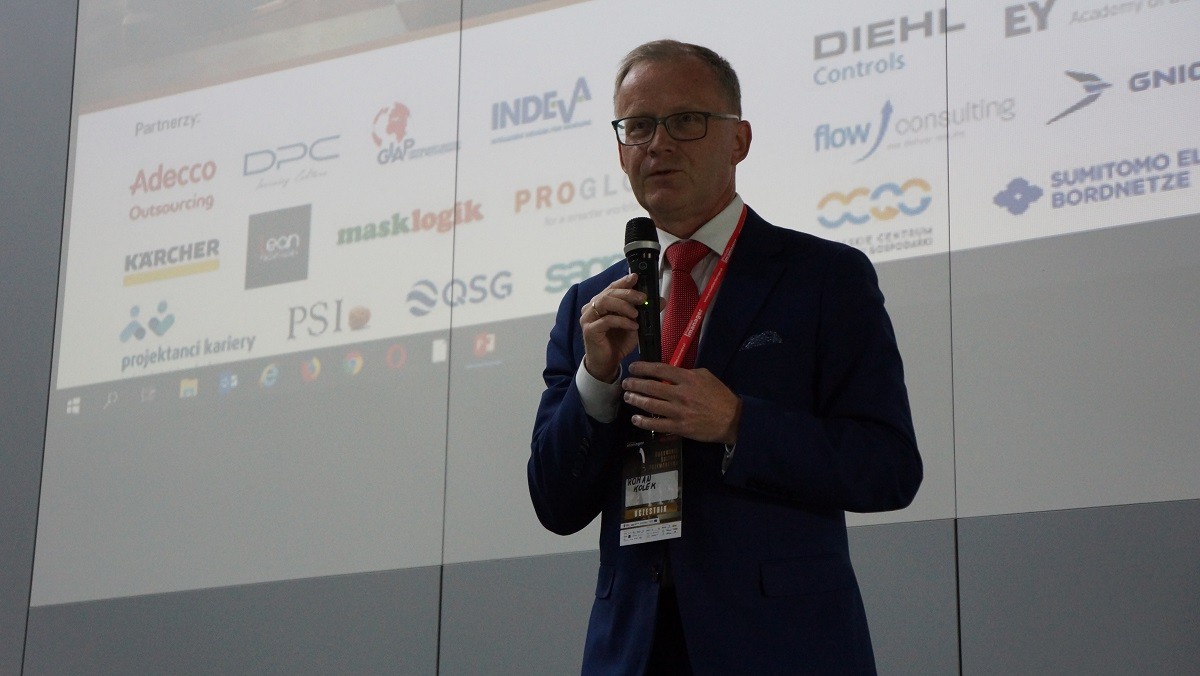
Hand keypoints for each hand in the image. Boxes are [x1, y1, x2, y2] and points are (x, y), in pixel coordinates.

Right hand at [580, 273, 645, 381]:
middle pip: (609, 292)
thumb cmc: (618, 343)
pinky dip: (621, 321)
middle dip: (628, 293)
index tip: (636, 277)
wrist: (607, 363)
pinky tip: (632, 325)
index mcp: (602, 303)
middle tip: (643, 298)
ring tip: (637, 313)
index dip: (624, 281)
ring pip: (605, 302)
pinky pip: (606, 321)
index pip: (612, 287)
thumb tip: (661, 300)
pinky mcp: (589, 330)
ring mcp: (588, 318)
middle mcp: (592, 307)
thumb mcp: (635, 325)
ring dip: (623, 305)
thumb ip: (645, 312)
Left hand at [622, 361, 741, 444]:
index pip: (660, 370)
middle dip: (634, 384)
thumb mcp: (706, 376)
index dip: (643, 367)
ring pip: (650, 405)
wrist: (733, 419)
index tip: (633, 368)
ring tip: (627, 397)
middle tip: (626, 383)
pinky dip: (643, 421)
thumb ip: (687, 372)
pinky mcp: (679, 427)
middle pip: (651, 387)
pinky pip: (656, 424)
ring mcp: (678, 411)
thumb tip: (669, 372)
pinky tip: (635, 418)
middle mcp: (680, 394)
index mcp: (688, 378)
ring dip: (635, 400)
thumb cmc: (720, 396)